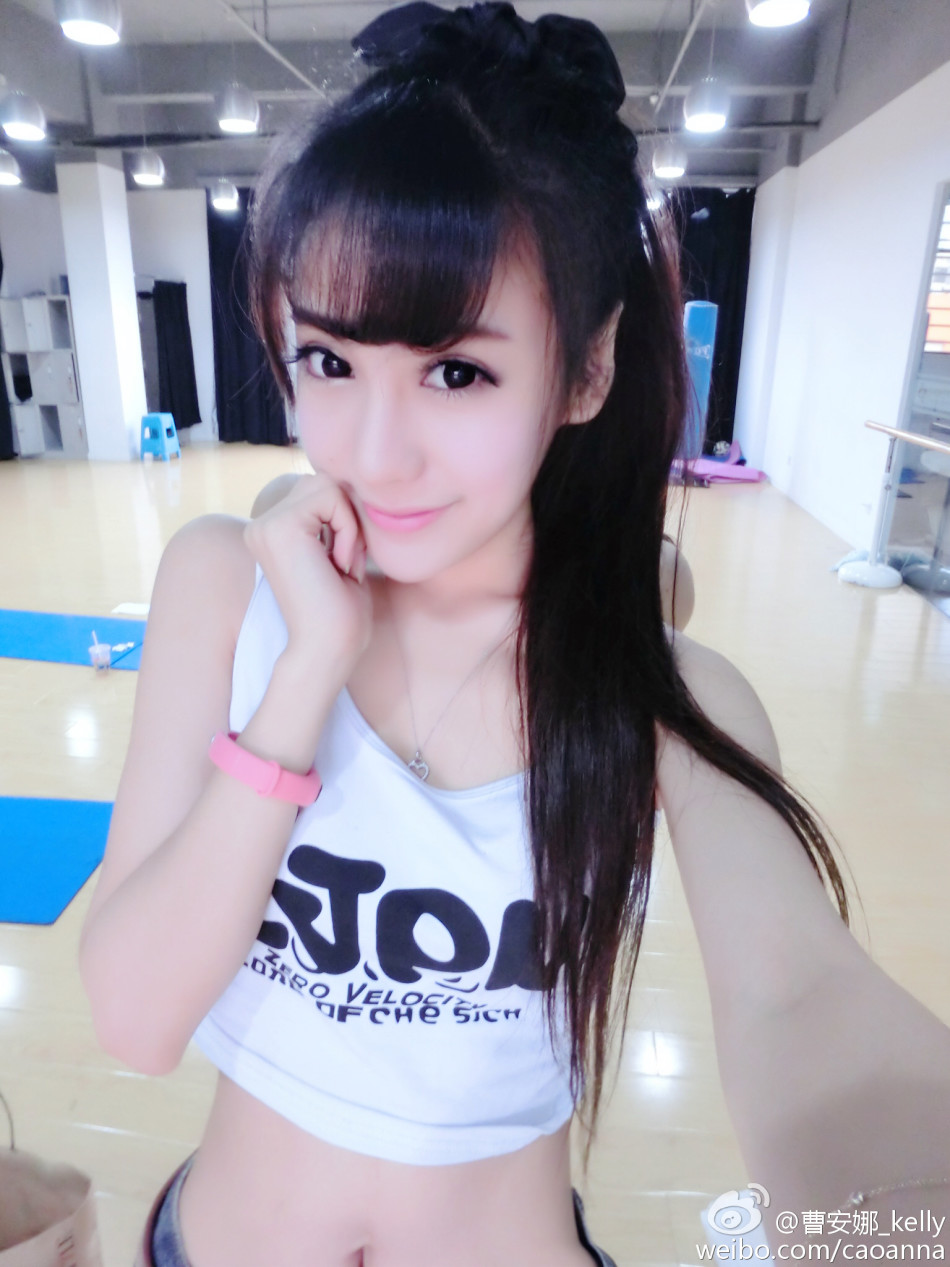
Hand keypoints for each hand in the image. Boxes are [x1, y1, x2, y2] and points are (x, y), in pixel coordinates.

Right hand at [242, 471, 372, 677]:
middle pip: (323, 482)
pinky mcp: (278, 527)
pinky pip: (331, 496)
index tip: (345, 564)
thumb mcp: (338, 555)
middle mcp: (261, 525)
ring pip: (327, 484)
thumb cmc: (341, 614)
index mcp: (272, 532)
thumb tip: (350, 484)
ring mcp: (265, 524)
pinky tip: (340, 564)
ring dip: (349, 523)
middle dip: (347, 517)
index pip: (320, 492)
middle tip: (347, 562)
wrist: (327, 650)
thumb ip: (335, 520)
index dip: (346, 520)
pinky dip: (349, 528)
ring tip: (342, 564)